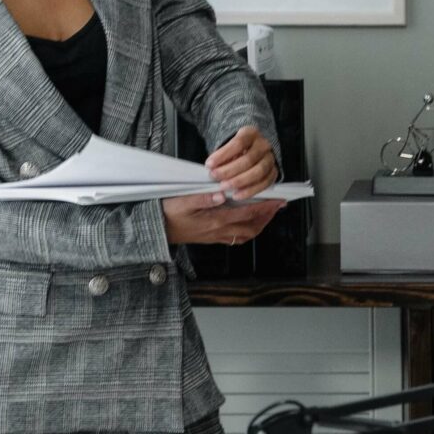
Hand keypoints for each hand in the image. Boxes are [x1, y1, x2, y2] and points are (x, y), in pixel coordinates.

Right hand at [163, 190, 283, 245]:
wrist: (156, 231)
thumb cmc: (168, 213)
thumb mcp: (182, 201)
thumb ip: (203, 198)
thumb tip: (222, 194)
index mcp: (215, 220)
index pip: (246, 213)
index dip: (264, 207)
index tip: (277, 201)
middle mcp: (218, 231)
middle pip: (251, 228)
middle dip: (266, 218)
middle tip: (276, 207)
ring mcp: (215, 236)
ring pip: (244, 235)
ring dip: (258, 225)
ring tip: (266, 214)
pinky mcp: (211, 238)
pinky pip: (234, 238)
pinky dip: (246, 231)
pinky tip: (247, 223)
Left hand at [205, 126, 278, 199]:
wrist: (252, 150)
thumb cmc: (235, 149)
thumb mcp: (228, 146)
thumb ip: (221, 156)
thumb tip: (211, 169)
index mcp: (251, 133)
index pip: (238, 143)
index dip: (223, 154)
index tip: (209, 164)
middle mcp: (264, 145)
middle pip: (248, 159)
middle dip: (229, 170)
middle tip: (215, 177)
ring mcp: (270, 159)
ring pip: (258, 172)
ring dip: (240, 181)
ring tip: (224, 187)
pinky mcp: (273, 172)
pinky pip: (265, 183)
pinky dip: (250, 191)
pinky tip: (237, 195)